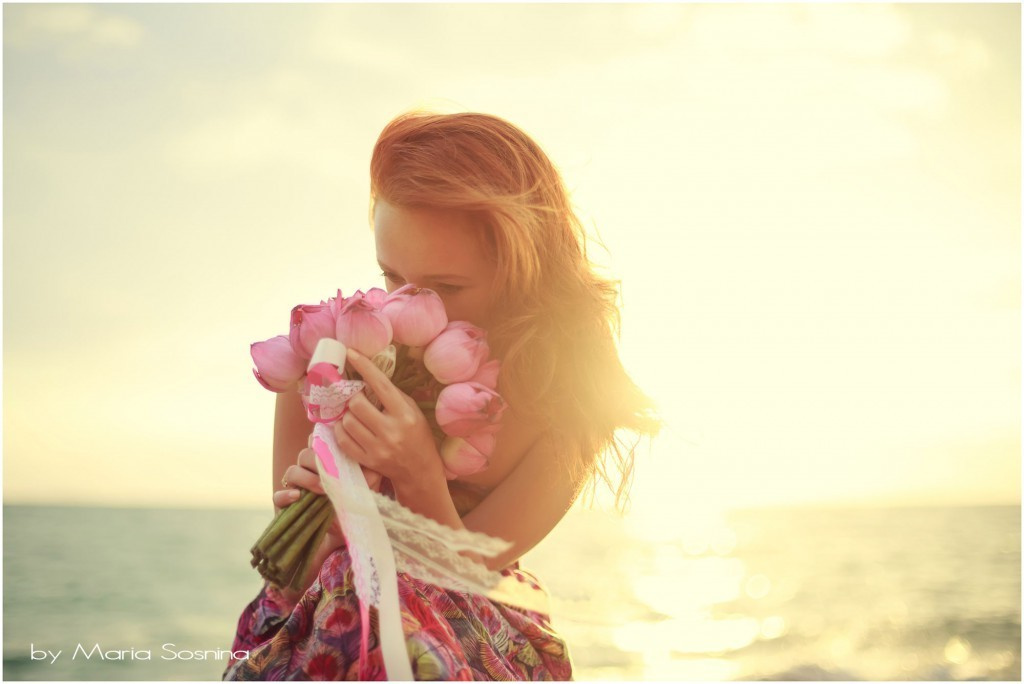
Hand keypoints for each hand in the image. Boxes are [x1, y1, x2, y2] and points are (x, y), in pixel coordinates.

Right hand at [274, 434, 383, 542]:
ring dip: (305, 477)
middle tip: (331, 474)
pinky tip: (297, 497)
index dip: (322, 441)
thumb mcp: (369, 483)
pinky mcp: (288, 505)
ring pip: (292, 472)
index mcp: (326, 461)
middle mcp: (309, 470)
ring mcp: (298, 487)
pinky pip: (278, 496)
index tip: (334, 449)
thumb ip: (368, 468)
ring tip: (321, 488)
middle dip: (316, 462)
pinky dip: (285, 495)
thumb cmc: (359, 500)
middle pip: (305, 455)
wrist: (351, 528)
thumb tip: (365, 456)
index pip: (317, 441)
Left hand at [334, 348, 445, 498]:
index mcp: (405, 414)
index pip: (381, 385)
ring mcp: (378, 448)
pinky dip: (341, 430)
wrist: (420, 471)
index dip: (364, 367)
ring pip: (348, 421)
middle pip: (357, 404)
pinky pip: (343, 440)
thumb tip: (368, 376)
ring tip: (353, 414)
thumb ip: (393, 396)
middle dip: (353, 397)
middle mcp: (391, 431)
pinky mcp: (367, 461)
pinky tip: (348, 427)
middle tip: (355, 397)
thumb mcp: (412, 412)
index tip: (351, 352)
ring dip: (347, 414)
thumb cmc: (417, 436)